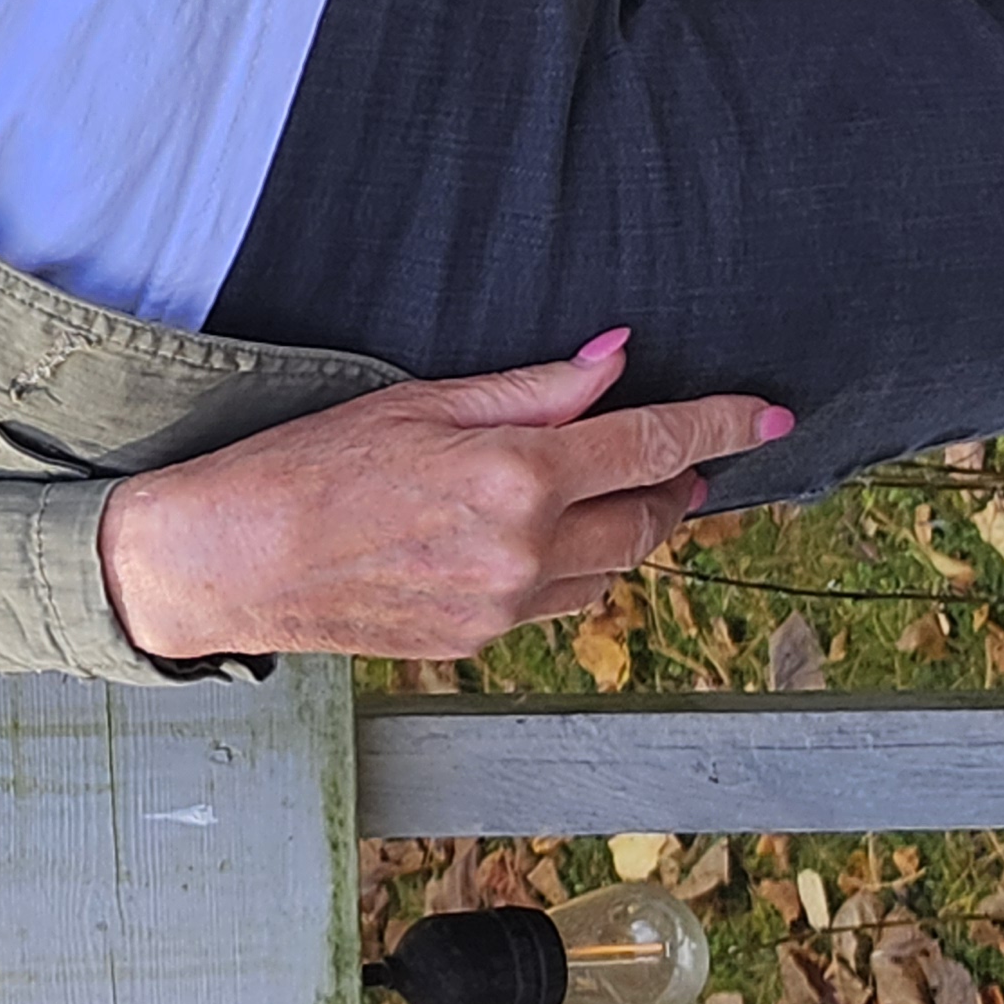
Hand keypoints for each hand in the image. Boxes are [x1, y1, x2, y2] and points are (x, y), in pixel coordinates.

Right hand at [94, 329, 792, 660]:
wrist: (234, 560)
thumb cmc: (308, 464)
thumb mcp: (419, 402)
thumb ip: (530, 389)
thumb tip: (616, 363)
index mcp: (517, 473)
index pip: (653, 442)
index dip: (721, 426)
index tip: (769, 416)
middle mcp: (528, 548)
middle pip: (651, 516)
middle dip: (678, 481)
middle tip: (681, 455)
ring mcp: (509, 604)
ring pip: (615, 566)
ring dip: (629, 527)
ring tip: (612, 493)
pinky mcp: (484, 640)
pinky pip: (562, 600)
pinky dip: (574, 564)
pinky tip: (540, 538)